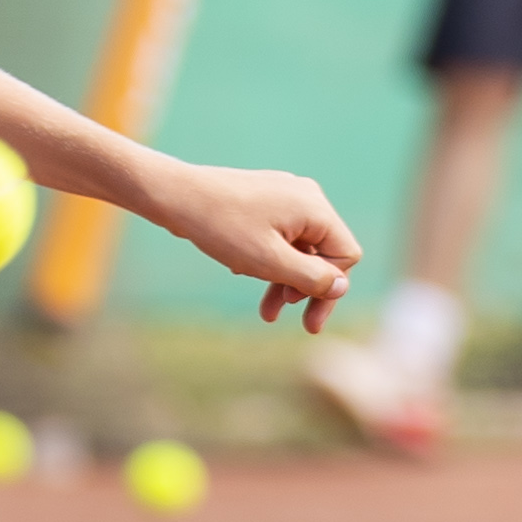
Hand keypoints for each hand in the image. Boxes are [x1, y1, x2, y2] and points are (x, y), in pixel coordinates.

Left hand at [151, 158, 360, 333]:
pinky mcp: (264, 200)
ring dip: (285, 281)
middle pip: (324, 253)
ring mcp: (284, 196)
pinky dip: (268, 260)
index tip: (303, 312)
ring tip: (267, 313)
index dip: (329, 289)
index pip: (345, 255)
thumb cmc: (222, 228)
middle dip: (308, 289)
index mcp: (314, 208)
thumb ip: (311, 278)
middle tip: (303, 325)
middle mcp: (305, 197)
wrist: (176, 196)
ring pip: (298, 247)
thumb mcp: (270, 262)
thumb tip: (341, 287)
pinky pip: (279, 236)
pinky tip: (242, 272)